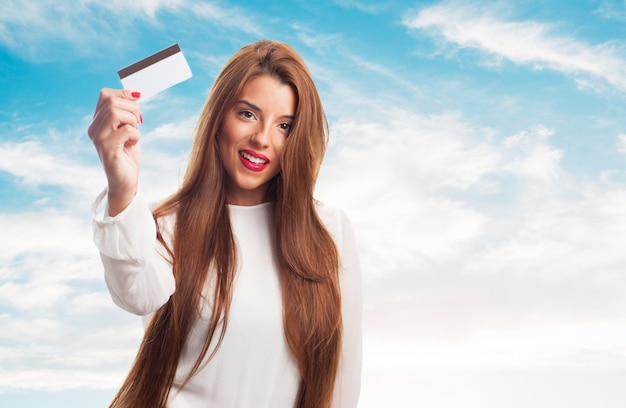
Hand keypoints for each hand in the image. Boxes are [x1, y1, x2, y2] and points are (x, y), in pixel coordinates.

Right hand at [88, 89, 142, 215]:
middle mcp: (93, 128)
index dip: (124, 95)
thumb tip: (135, 93)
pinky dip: (136, 135)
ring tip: (134, 135)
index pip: (105, 95)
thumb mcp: (129, 128)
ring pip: (116, 113)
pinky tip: (132, 144)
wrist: (125, 181)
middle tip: (138, 123)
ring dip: (133, 122)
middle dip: (132, 109)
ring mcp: (98, 138)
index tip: (137, 104)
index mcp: (97, 122)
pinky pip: (126, 130)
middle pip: (112, 102)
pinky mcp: (107, 149)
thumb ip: (128, 113)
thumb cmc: (127, 155)